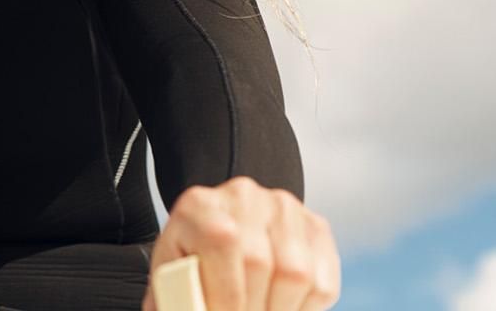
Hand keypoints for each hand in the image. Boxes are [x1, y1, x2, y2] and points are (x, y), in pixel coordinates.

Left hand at [144, 177, 338, 310]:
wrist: (218, 234)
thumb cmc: (193, 263)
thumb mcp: (172, 276)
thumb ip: (178, 294)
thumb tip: (190, 306)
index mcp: (200, 205)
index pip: (222, 242)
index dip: (226, 295)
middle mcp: (244, 197)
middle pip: (260, 262)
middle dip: (253, 307)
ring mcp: (284, 209)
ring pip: (297, 273)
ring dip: (281, 309)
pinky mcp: (315, 227)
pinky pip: (322, 281)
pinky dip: (305, 308)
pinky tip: (282, 307)